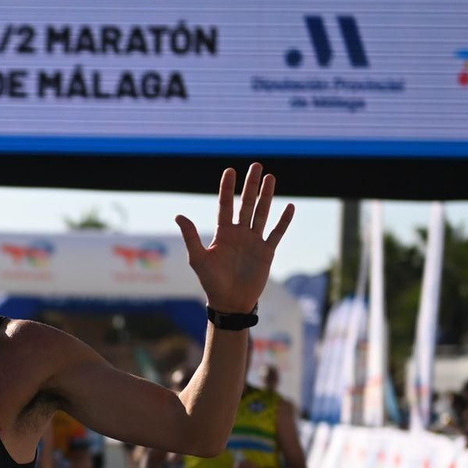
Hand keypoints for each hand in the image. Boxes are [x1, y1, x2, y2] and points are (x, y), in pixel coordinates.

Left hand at [174, 163, 294, 314]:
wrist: (230, 302)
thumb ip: (191, 237)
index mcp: (223, 233)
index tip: (230, 170)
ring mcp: (254, 241)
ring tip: (271, 177)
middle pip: (246, 204)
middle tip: (256, 165)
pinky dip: (283, 221)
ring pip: (262, 213)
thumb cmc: (211, 282)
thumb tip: (178, 215)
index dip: (227, 188)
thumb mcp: (198, 259)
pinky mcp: (266, 252)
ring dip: (267, 196)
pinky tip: (289, 206)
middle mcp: (239, 233)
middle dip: (250, 185)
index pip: (225, 205)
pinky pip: (276, 233)